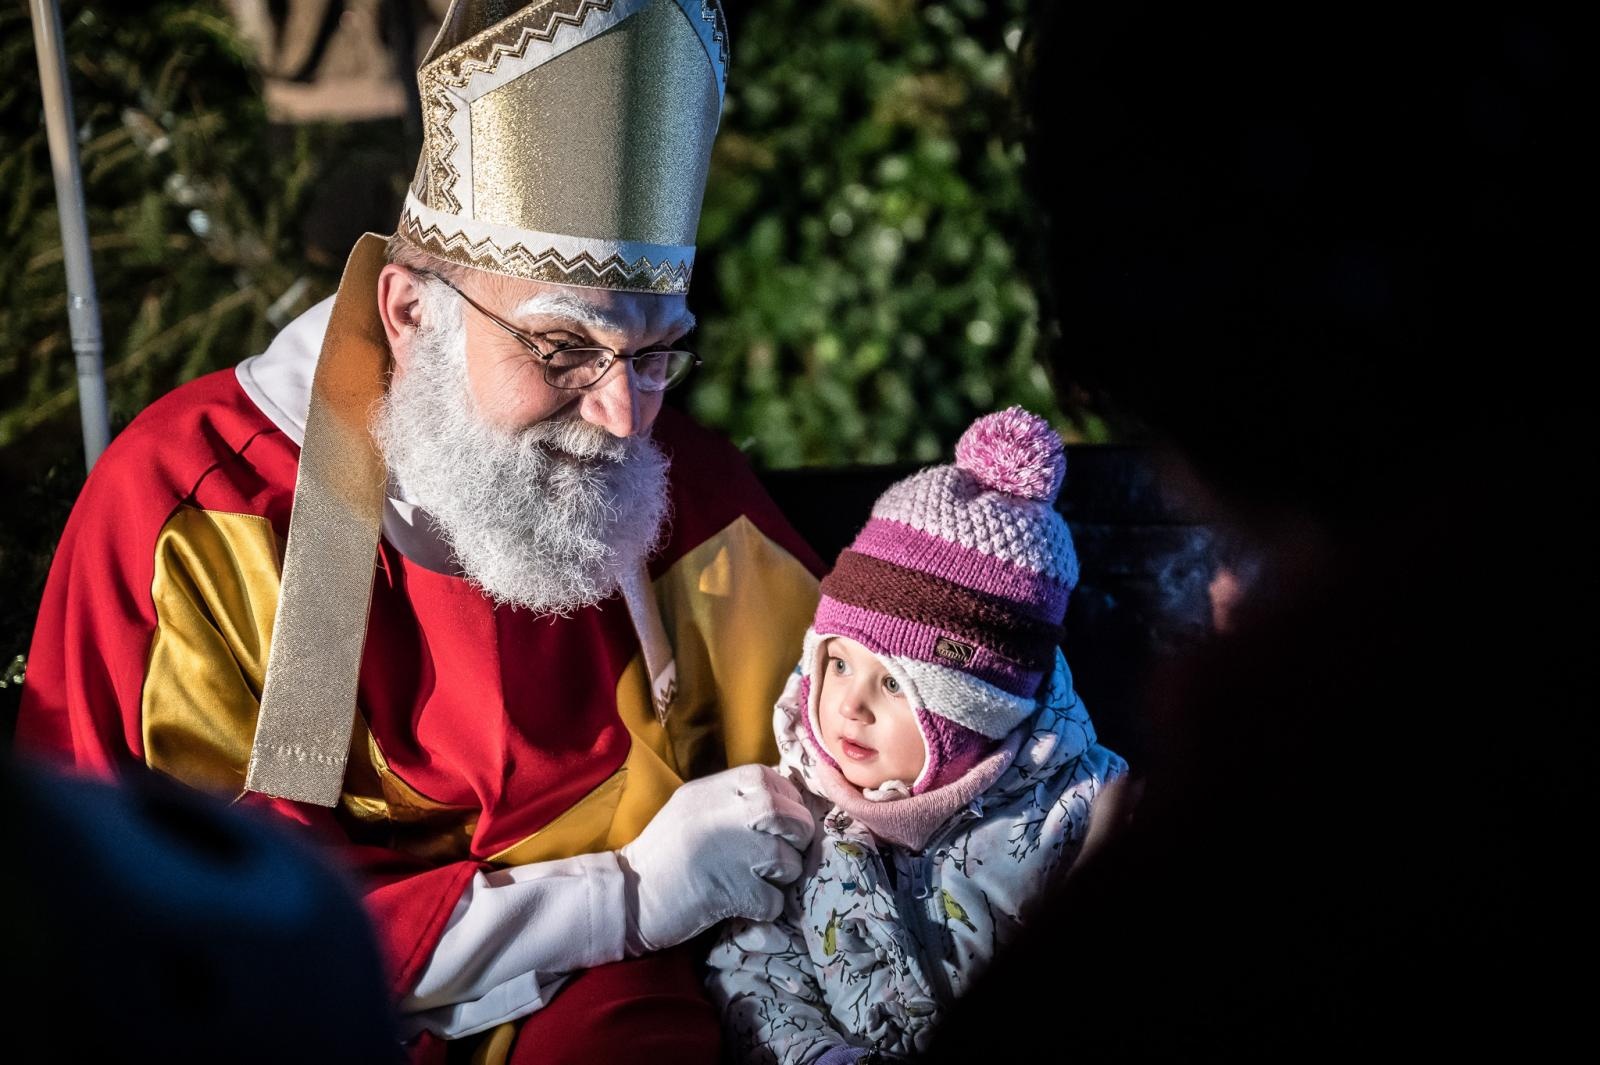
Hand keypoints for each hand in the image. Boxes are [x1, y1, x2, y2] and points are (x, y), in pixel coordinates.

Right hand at [618, 764, 814, 952]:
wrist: (628, 897)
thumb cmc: (665, 854)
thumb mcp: (695, 808)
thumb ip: (733, 799)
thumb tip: (786, 800)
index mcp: (712, 790)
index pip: (770, 779)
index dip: (786, 802)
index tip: (779, 823)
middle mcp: (722, 814)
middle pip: (789, 815)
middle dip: (797, 837)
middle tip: (782, 854)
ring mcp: (729, 852)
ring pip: (788, 861)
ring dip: (782, 878)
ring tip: (759, 881)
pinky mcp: (731, 891)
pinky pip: (774, 900)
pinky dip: (765, 908)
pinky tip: (745, 905)